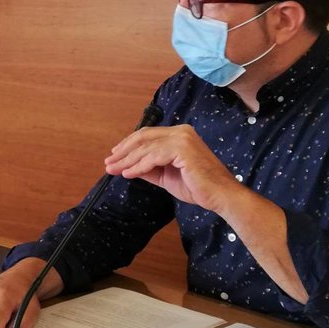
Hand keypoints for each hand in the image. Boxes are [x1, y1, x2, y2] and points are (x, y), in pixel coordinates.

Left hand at [104, 124, 243, 215]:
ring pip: (146, 147)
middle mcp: (181, 131)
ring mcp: (182, 138)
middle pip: (143, 137)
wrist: (220, 196)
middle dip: (123, 151)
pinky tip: (128, 173)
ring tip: (114, 170)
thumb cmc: (198, 187)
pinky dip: (138, 166)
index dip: (128, 145)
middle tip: (108, 162)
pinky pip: (153, 157)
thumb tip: (127, 166)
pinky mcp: (182, 149)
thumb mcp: (166, 175)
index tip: (114, 156)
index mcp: (179, 134)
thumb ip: (149, 168)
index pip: (148, 135)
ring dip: (127, 160)